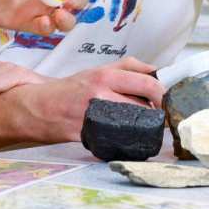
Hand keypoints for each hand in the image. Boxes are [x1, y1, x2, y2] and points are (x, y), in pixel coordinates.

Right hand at [23, 59, 163, 142]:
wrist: (41, 107)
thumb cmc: (72, 88)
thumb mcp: (98, 69)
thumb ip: (129, 67)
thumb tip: (157, 70)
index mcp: (105, 75)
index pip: (147, 83)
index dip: (164, 93)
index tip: (168, 99)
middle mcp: (101, 96)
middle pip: (145, 107)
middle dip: (156, 113)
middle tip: (156, 115)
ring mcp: (96, 118)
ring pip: (135, 125)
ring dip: (143, 127)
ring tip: (140, 124)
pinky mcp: (92, 137)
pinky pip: (120, 140)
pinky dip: (128, 139)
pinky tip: (125, 136)